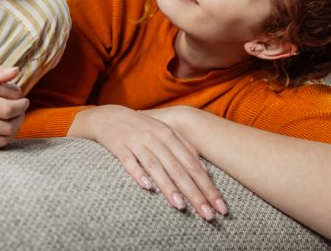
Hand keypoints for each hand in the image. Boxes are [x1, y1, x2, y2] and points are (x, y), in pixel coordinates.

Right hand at [0, 61, 27, 150]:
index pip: (6, 109)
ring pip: (1, 140)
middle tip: (21, 110)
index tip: (24, 100)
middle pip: (6, 126)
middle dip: (20, 118)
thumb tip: (16, 71)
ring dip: (13, 130)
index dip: (21, 106)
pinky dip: (0, 138)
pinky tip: (0, 127)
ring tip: (13, 118)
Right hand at [72, 105, 226, 220]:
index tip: (220, 207)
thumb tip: (204, 169)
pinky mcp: (119, 146)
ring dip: (169, 186)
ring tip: (181, 206)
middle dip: (195, 193)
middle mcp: (156, 138)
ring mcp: (137, 141)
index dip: (208, 187)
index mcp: (170, 135)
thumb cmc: (141, 128)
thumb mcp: (165, 132)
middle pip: (178, 169)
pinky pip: (129, 162)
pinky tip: (146, 187)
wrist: (110, 116)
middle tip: (208, 215)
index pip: (193, 165)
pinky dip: (138, 173)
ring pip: (156, 166)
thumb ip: (184, 148)